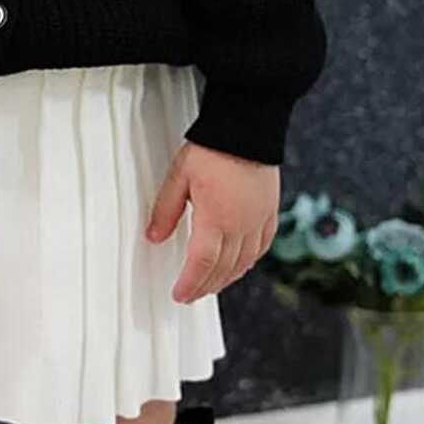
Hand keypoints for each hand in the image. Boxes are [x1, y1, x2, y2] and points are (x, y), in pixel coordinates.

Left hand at [145, 140, 278, 304]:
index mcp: (216, 219)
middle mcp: (241, 225)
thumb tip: (154, 236)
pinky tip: (241, 265)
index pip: (201, 264)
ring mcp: (258, 220)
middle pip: (223, 269)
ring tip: (211, 285)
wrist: (247, 128)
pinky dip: (249, 261)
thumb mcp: (179, 176)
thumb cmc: (213, 148)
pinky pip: (261, 247)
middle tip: (191, 294)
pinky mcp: (269, 212)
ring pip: (244, 262)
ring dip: (226, 278)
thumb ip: (166, 209)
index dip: (189, 284)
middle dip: (205, 286)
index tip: (180, 295)